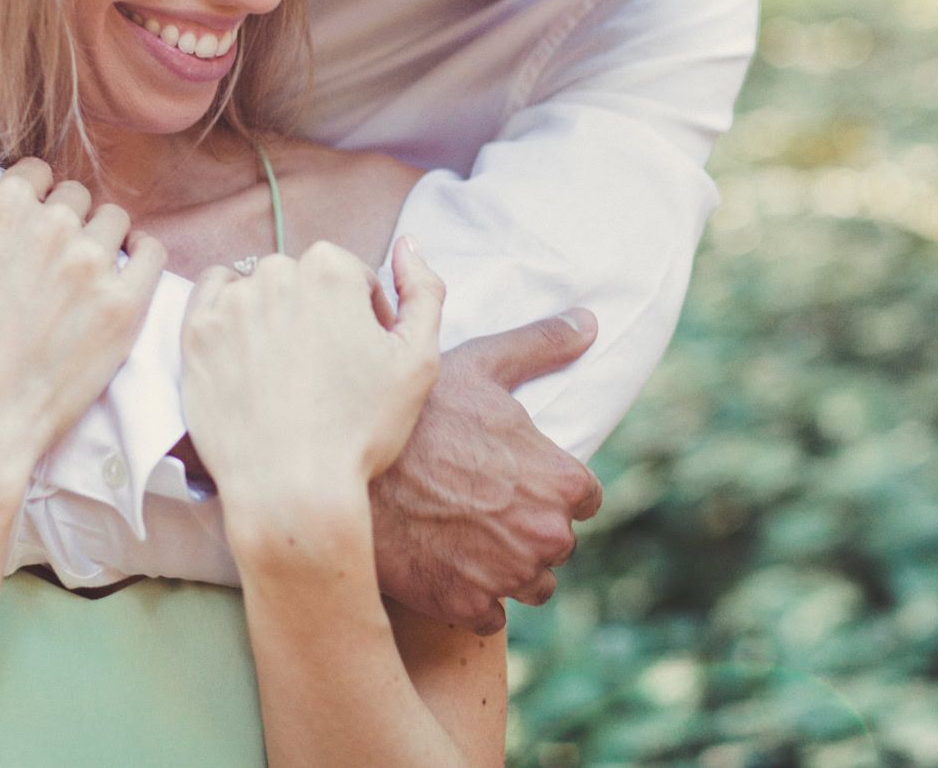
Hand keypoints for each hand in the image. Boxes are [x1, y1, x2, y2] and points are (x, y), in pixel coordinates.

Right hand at [0, 139, 165, 467]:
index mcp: (2, 211)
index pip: (36, 172)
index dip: (31, 197)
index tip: (26, 227)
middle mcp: (52, 227)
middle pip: (76, 196)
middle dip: (65, 218)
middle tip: (51, 259)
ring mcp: (94, 266)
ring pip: (114, 220)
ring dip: (103, 237)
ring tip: (85, 272)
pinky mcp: (126, 305)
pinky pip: (152, 253)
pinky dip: (141, 258)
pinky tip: (124, 276)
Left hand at [181, 239, 443, 509]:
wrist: (291, 489)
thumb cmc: (359, 429)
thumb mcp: (419, 360)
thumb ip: (424, 292)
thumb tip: (407, 246)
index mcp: (330, 269)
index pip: (352, 276)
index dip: (364, 318)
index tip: (362, 359)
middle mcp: (275, 273)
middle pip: (303, 280)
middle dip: (316, 314)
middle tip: (323, 370)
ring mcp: (230, 303)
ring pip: (258, 289)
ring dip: (272, 314)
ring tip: (283, 369)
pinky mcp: (195, 334)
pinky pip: (210, 300)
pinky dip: (227, 315)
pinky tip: (244, 353)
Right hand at [370, 311, 603, 634]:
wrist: (347, 470)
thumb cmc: (416, 414)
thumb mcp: (480, 366)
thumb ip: (541, 346)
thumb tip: (590, 322)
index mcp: (560, 481)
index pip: (584, 498)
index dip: (547, 484)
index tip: (512, 476)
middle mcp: (545, 536)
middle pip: (556, 542)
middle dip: (526, 527)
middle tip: (477, 502)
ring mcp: (507, 577)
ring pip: (528, 584)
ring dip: (505, 567)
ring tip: (461, 535)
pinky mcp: (467, 607)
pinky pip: (489, 615)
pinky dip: (471, 596)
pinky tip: (441, 562)